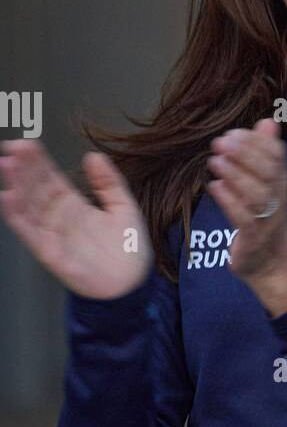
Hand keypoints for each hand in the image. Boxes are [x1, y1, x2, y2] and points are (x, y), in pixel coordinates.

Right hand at [0, 139, 152, 297]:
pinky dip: (18, 216)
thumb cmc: (128, 247)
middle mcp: (58, 218)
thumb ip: (109, 181)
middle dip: (23, 169)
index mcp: (72, 205)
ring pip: (28, 207)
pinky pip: (31, 234)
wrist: (134, 283)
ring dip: (17, 187)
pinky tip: (8, 198)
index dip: (37, 161)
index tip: (26, 143)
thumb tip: (93, 155)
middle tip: (13, 148)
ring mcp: (53, 235)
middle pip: (35, 189)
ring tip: (8, 166)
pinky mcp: (52, 254)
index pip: (49, 178)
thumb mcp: (123, 206)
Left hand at [206, 118, 286, 280]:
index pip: (277, 156)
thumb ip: (267, 152)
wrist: (271, 262)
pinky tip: (215, 187)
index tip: (233, 132)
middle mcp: (278, 198)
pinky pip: (243, 218)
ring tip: (215, 161)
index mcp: (282, 182)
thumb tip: (269, 121)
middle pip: (268, 172)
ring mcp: (267, 219)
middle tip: (220, 142)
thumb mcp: (269, 183)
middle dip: (245, 154)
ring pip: (256, 194)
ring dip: (235, 175)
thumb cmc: (265, 216)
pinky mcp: (253, 238)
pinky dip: (229, 201)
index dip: (257, 142)